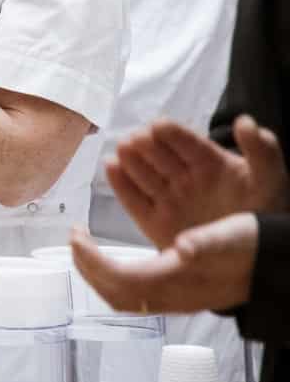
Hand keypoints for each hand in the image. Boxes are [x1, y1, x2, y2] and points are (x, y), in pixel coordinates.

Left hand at [70, 216, 258, 315]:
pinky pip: (135, 295)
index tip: (76, 233)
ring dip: (97, 274)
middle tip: (74, 239)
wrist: (275, 268)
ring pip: (123, 298)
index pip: (121, 278)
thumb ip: (205, 244)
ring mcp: (175, 301)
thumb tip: (181, 247)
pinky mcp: (178, 297)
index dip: (92, 259)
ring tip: (85, 248)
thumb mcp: (230, 238)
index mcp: (179, 281)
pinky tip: (113, 260)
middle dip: (87, 267)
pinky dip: (113, 278)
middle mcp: (173, 297)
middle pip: (115, 294)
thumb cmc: (252, 249)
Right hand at [106, 115, 288, 248]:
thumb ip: (263, 150)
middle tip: (136, 140)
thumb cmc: (266, 214)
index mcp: (208, 162)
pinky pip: (133, 201)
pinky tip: (110, 167)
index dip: (171, 133)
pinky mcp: (154, 222)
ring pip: (142, 174)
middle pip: (158, 155)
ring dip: (130, 160)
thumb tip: (246, 121)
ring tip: (123, 150)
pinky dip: (120, 184)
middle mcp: (183, 177)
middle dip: (145, 145)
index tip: (158, 126)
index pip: (185, 142)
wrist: (254, 260)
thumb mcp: (271, 178)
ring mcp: (167, 198)